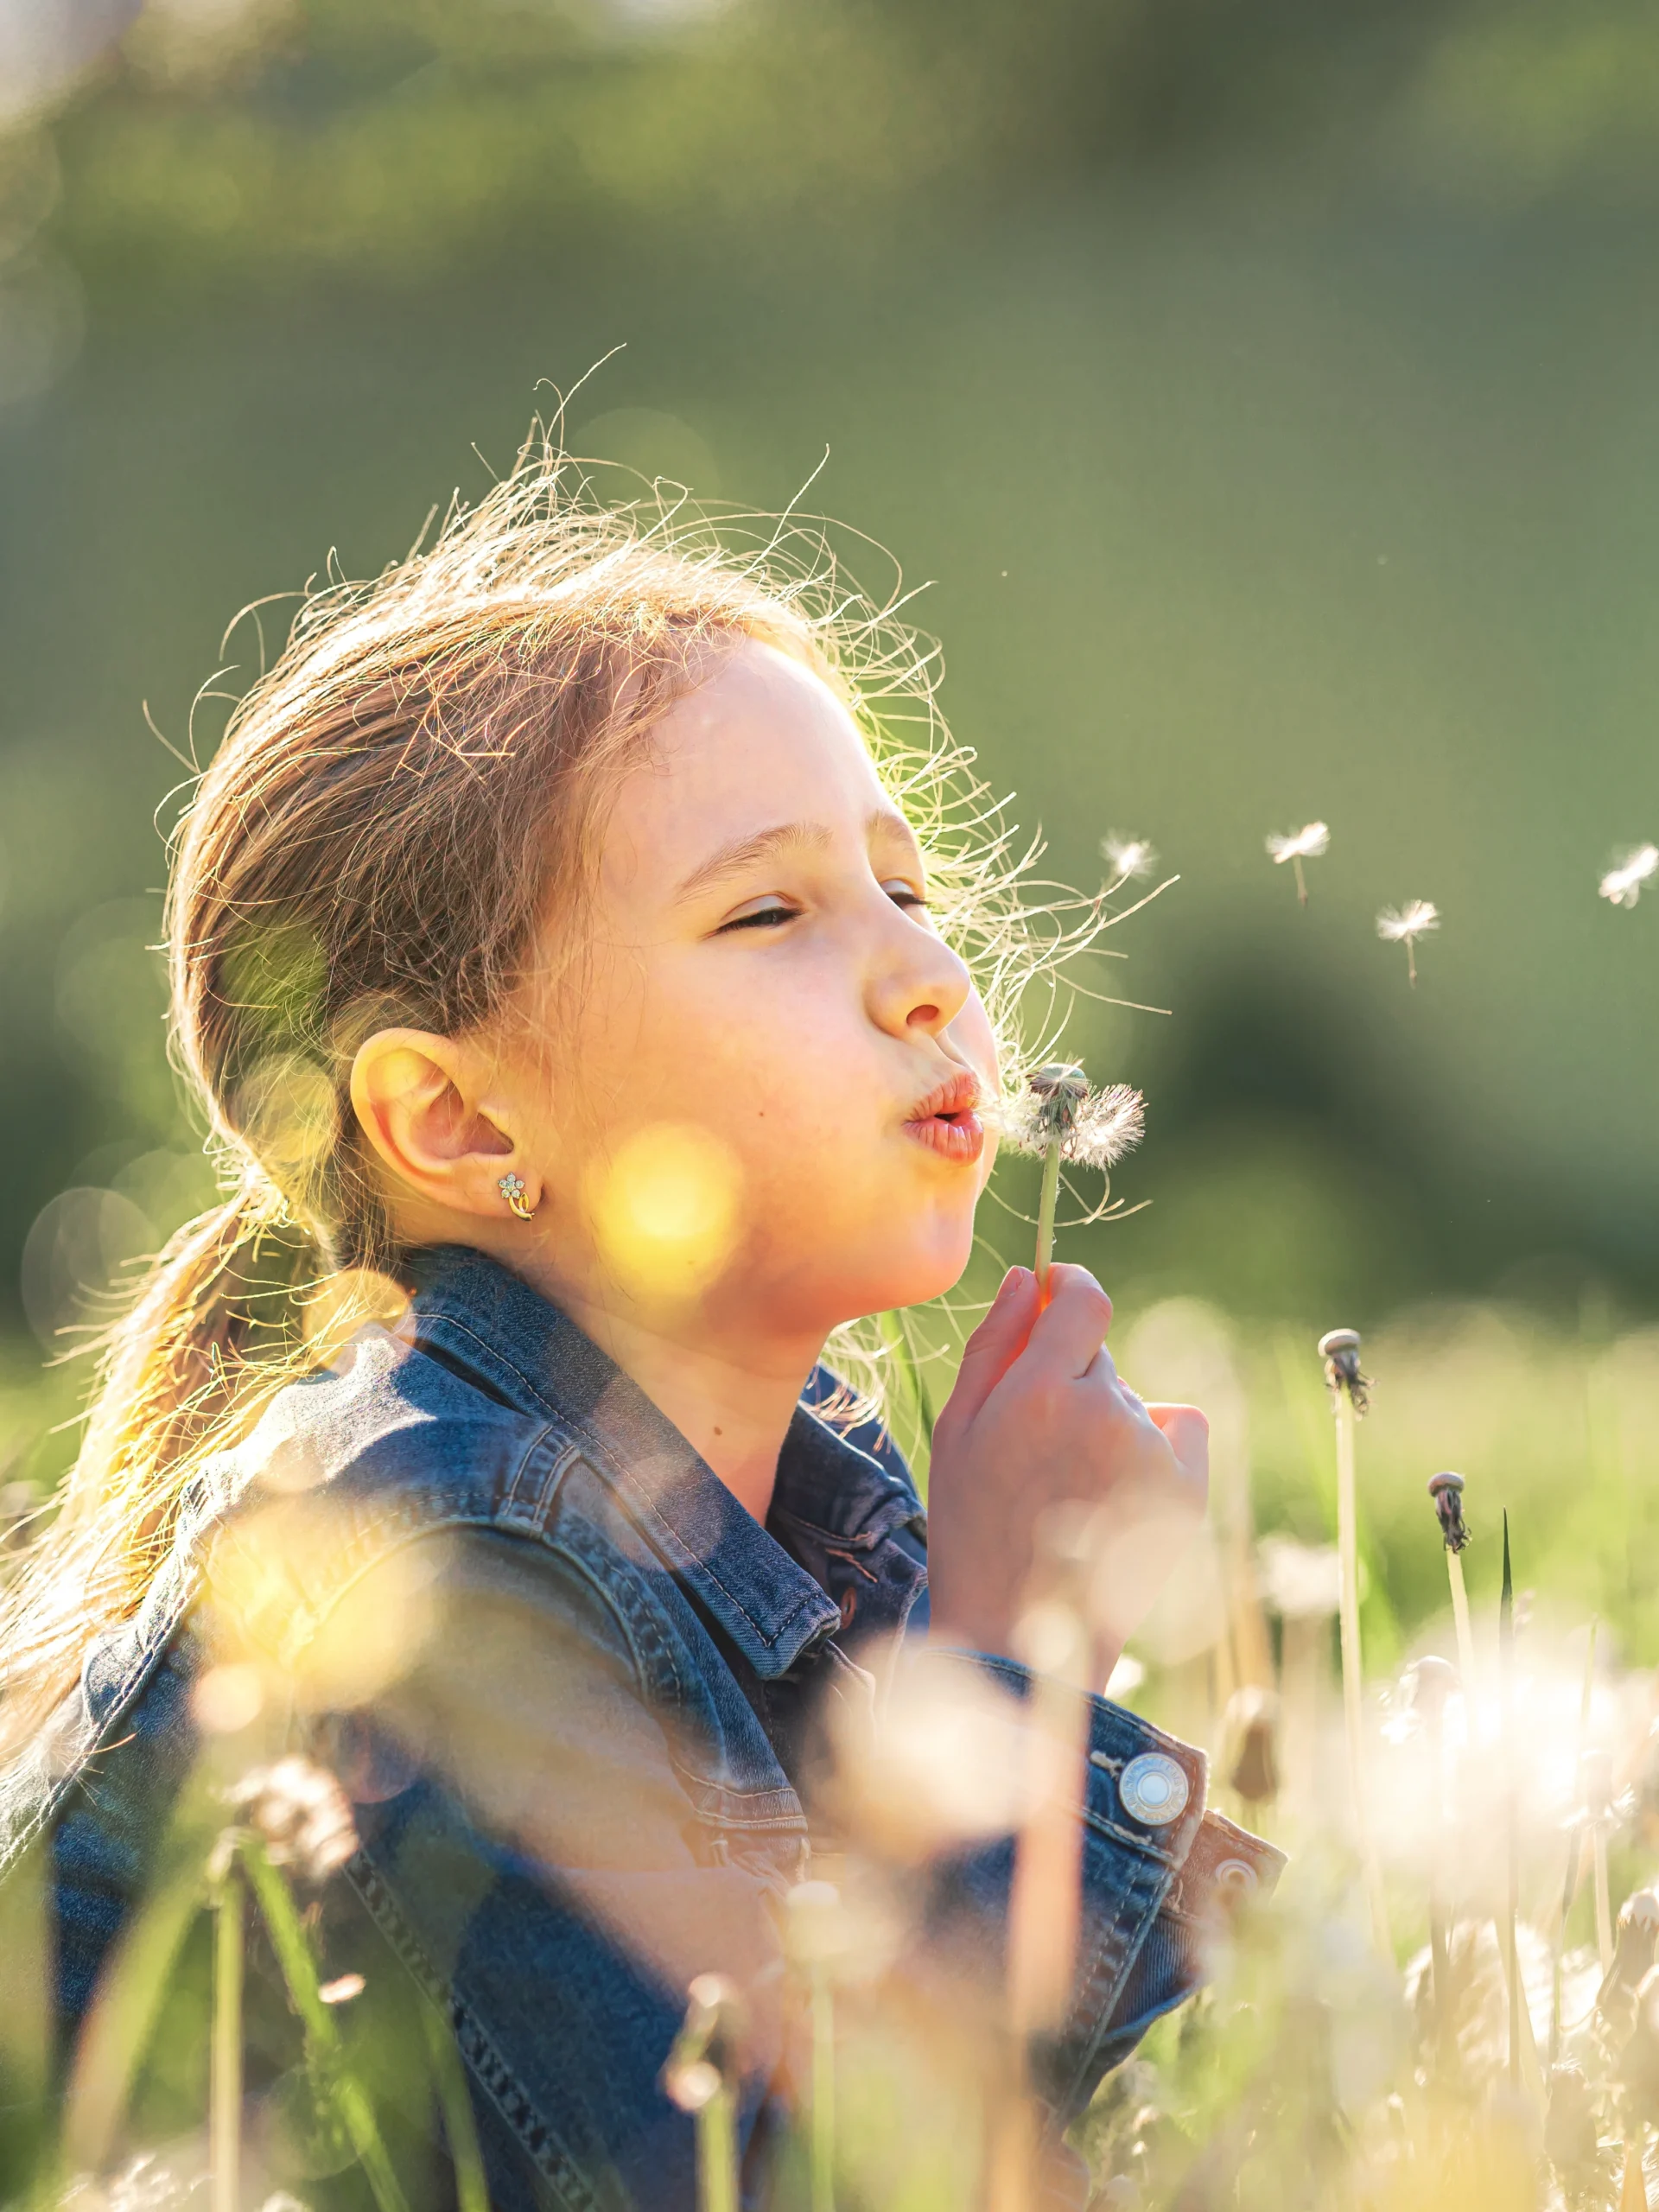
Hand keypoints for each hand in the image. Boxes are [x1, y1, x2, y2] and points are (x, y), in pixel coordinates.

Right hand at [924, 1264, 1208, 1666]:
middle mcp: (1104, 1414)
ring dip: (1106, 1417)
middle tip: (1038, 1442)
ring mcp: (1151, 1454)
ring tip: (1069, 1485)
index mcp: (1040, 1392)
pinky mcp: (1186, 1490)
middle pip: (1099, 1355)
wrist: (1019, 1635)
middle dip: (1071, 1376)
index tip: (1058, 1291)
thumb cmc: (972, 1529)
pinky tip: (1117, 1486)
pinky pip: (1179, 1426)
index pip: (1084, 1299)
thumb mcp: (957, 1429)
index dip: (1071, 1284)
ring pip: (1130, 1397)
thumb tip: (1026, 1277)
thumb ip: (993, 1344)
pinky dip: (1157, 1440)